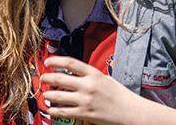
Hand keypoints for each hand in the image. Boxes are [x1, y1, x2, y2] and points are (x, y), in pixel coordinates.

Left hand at [39, 56, 175, 124]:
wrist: (132, 113)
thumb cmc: (120, 95)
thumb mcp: (105, 79)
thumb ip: (89, 75)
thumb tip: (73, 73)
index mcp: (93, 74)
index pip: (69, 63)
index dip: (55, 61)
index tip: (47, 62)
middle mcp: (87, 85)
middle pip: (59, 78)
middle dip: (47, 78)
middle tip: (42, 79)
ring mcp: (85, 100)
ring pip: (59, 96)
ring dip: (48, 94)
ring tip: (45, 94)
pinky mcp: (86, 114)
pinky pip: (65, 111)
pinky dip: (55, 110)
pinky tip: (51, 109)